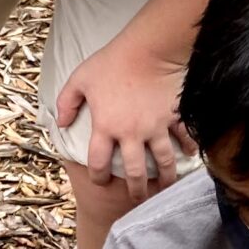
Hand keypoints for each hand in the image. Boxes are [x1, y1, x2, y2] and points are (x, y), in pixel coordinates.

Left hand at [54, 31, 192, 205]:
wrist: (148, 49)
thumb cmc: (111, 62)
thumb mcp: (79, 80)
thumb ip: (66, 103)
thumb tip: (59, 123)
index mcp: (106, 127)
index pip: (99, 163)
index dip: (98, 177)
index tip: (101, 181)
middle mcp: (132, 134)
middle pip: (134, 173)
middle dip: (135, 191)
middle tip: (136, 199)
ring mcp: (156, 127)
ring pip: (163, 162)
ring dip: (164, 179)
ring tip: (163, 188)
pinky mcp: (175, 117)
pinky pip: (185, 138)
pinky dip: (188, 149)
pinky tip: (189, 156)